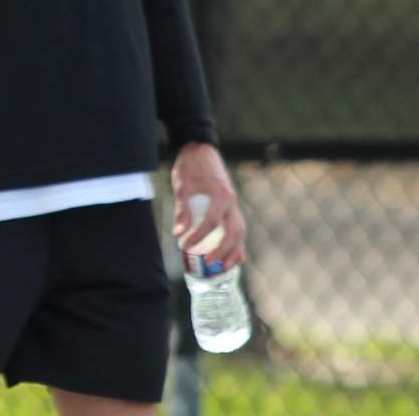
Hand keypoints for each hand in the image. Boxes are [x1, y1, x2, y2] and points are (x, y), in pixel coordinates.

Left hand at [171, 142, 246, 270]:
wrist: (201, 150)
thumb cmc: (190, 166)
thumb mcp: (183, 186)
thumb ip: (182, 209)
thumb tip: (179, 233)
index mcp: (221, 195)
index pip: (212, 222)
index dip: (199, 236)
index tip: (185, 246)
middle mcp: (232, 202)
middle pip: (233, 232)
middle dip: (223, 250)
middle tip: (208, 263)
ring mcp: (234, 205)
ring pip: (240, 232)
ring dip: (234, 251)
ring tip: (224, 268)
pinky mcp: (232, 207)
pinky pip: (239, 228)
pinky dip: (238, 244)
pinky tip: (236, 259)